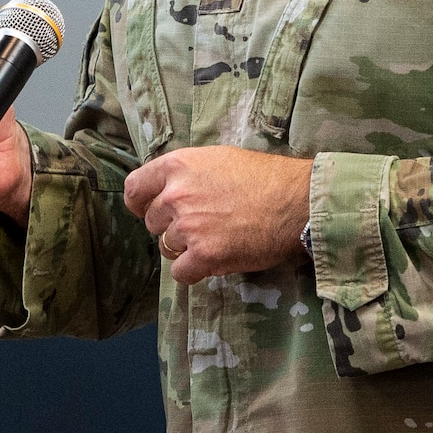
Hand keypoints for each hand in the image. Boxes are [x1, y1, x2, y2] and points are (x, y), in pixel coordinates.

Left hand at [124, 146, 310, 284]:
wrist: (297, 202)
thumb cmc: (265, 178)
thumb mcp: (218, 159)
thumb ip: (187, 174)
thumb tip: (168, 190)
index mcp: (177, 166)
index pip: (135, 188)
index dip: (139, 203)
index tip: (146, 210)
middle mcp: (176, 195)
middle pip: (152, 222)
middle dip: (171, 227)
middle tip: (201, 226)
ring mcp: (189, 226)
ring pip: (166, 247)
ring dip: (185, 249)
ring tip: (215, 240)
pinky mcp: (204, 255)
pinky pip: (181, 273)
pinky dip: (194, 272)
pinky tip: (213, 262)